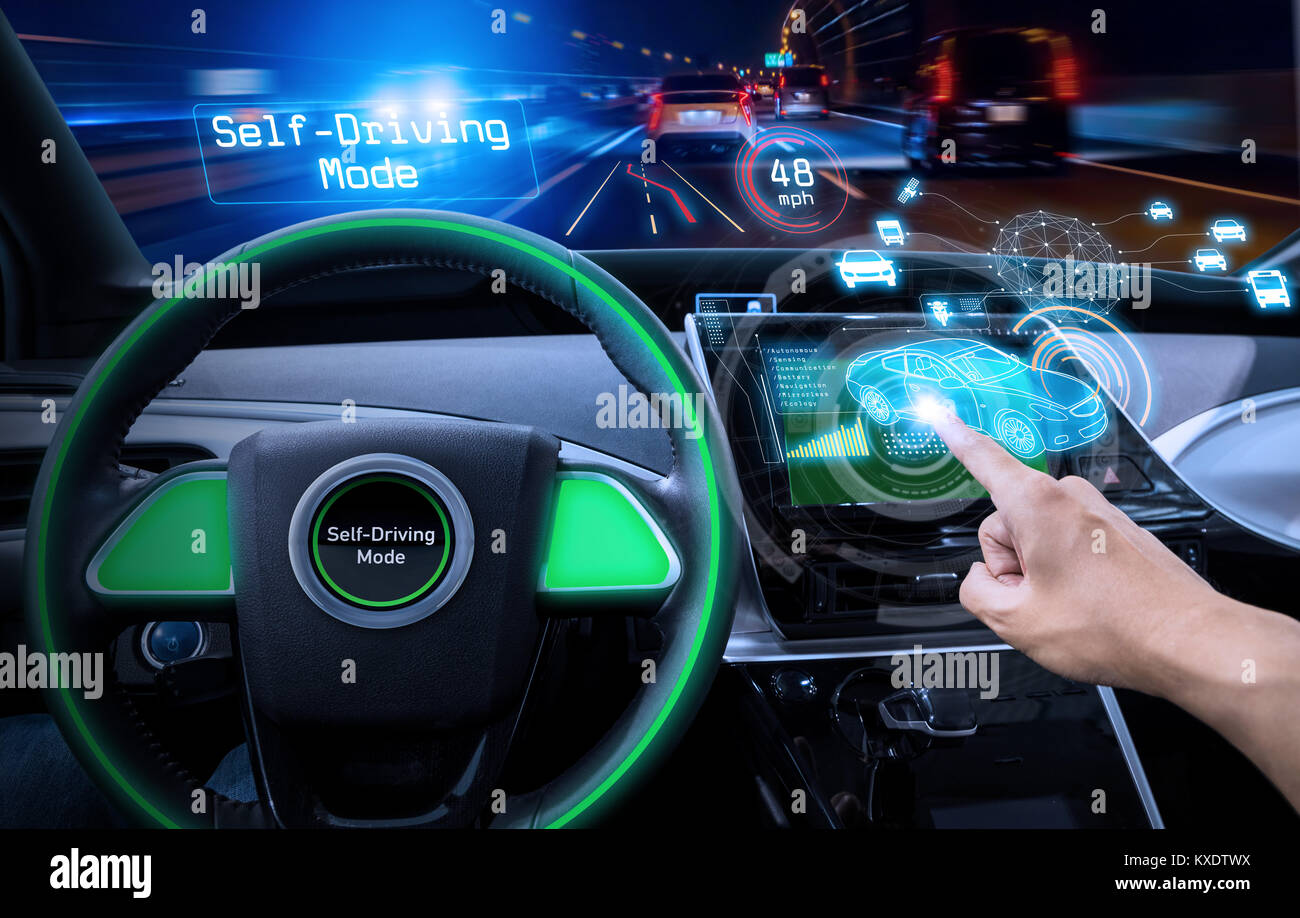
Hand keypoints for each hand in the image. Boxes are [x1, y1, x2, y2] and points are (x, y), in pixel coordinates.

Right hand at [931, 411, 1221, 691]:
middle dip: (1012, 566)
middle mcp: (1068, 497)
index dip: (957, 439)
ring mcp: (1096, 512)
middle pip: (1006, 525)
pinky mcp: (1117, 530)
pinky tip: (1094, 604)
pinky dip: (1069, 575)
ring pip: (1037, 539)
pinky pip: (1068, 546)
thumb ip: (977, 592)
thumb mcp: (1016, 622)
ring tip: (1075, 608)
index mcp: (1036, 505)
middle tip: (1042, 603)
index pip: (984, 461)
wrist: (1187, 640)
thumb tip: (982, 581)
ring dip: (1041, 573)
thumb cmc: (1110, 628)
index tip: (940, 413)